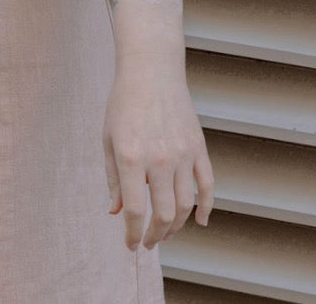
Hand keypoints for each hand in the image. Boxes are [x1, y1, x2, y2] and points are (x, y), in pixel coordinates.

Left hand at [103, 0, 213, 250]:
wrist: (151, 70)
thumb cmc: (123, 103)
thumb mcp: (109, 139)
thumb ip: (112, 178)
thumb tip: (116, 212)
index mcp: (131, 157)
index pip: (136, 210)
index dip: (133, 233)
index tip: (131, 245)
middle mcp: (159, 159)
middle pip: (164, 214)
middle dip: (155, 235)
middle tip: (149, 242)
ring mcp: (183, 153)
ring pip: (186, 205)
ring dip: (177, 226)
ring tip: (166, 233)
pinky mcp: (199, 147)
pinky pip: (207, 185)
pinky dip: (206, 207)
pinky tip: (200, 221)